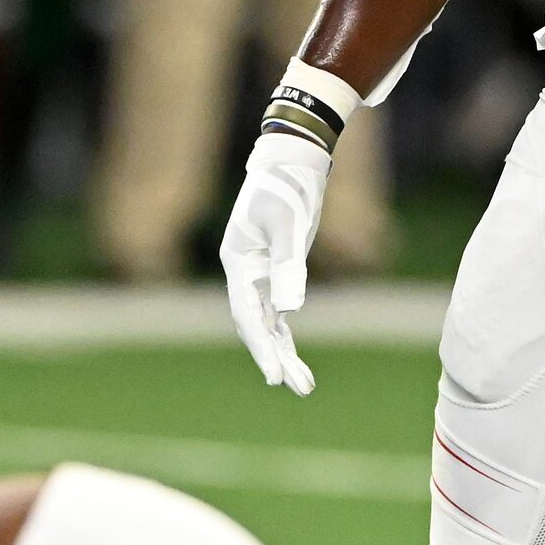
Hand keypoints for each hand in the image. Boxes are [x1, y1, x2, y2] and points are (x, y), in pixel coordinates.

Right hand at [220, 133, 330, 394]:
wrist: (294, 157)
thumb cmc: (287, 185)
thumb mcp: (288, 223)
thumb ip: (288, 266)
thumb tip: (290, 310)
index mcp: (239, 261)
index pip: (247, 314)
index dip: (261, 346)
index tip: (275, 375)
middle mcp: (244, 272)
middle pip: (256, 324)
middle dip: (275, 357)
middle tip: (295, 386)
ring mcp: (260, 272)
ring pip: (268, 321)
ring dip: (283, 351)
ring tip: (304, 385)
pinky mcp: (278, 267)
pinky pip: (278, 310)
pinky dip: (285, 333)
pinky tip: (293, 356)